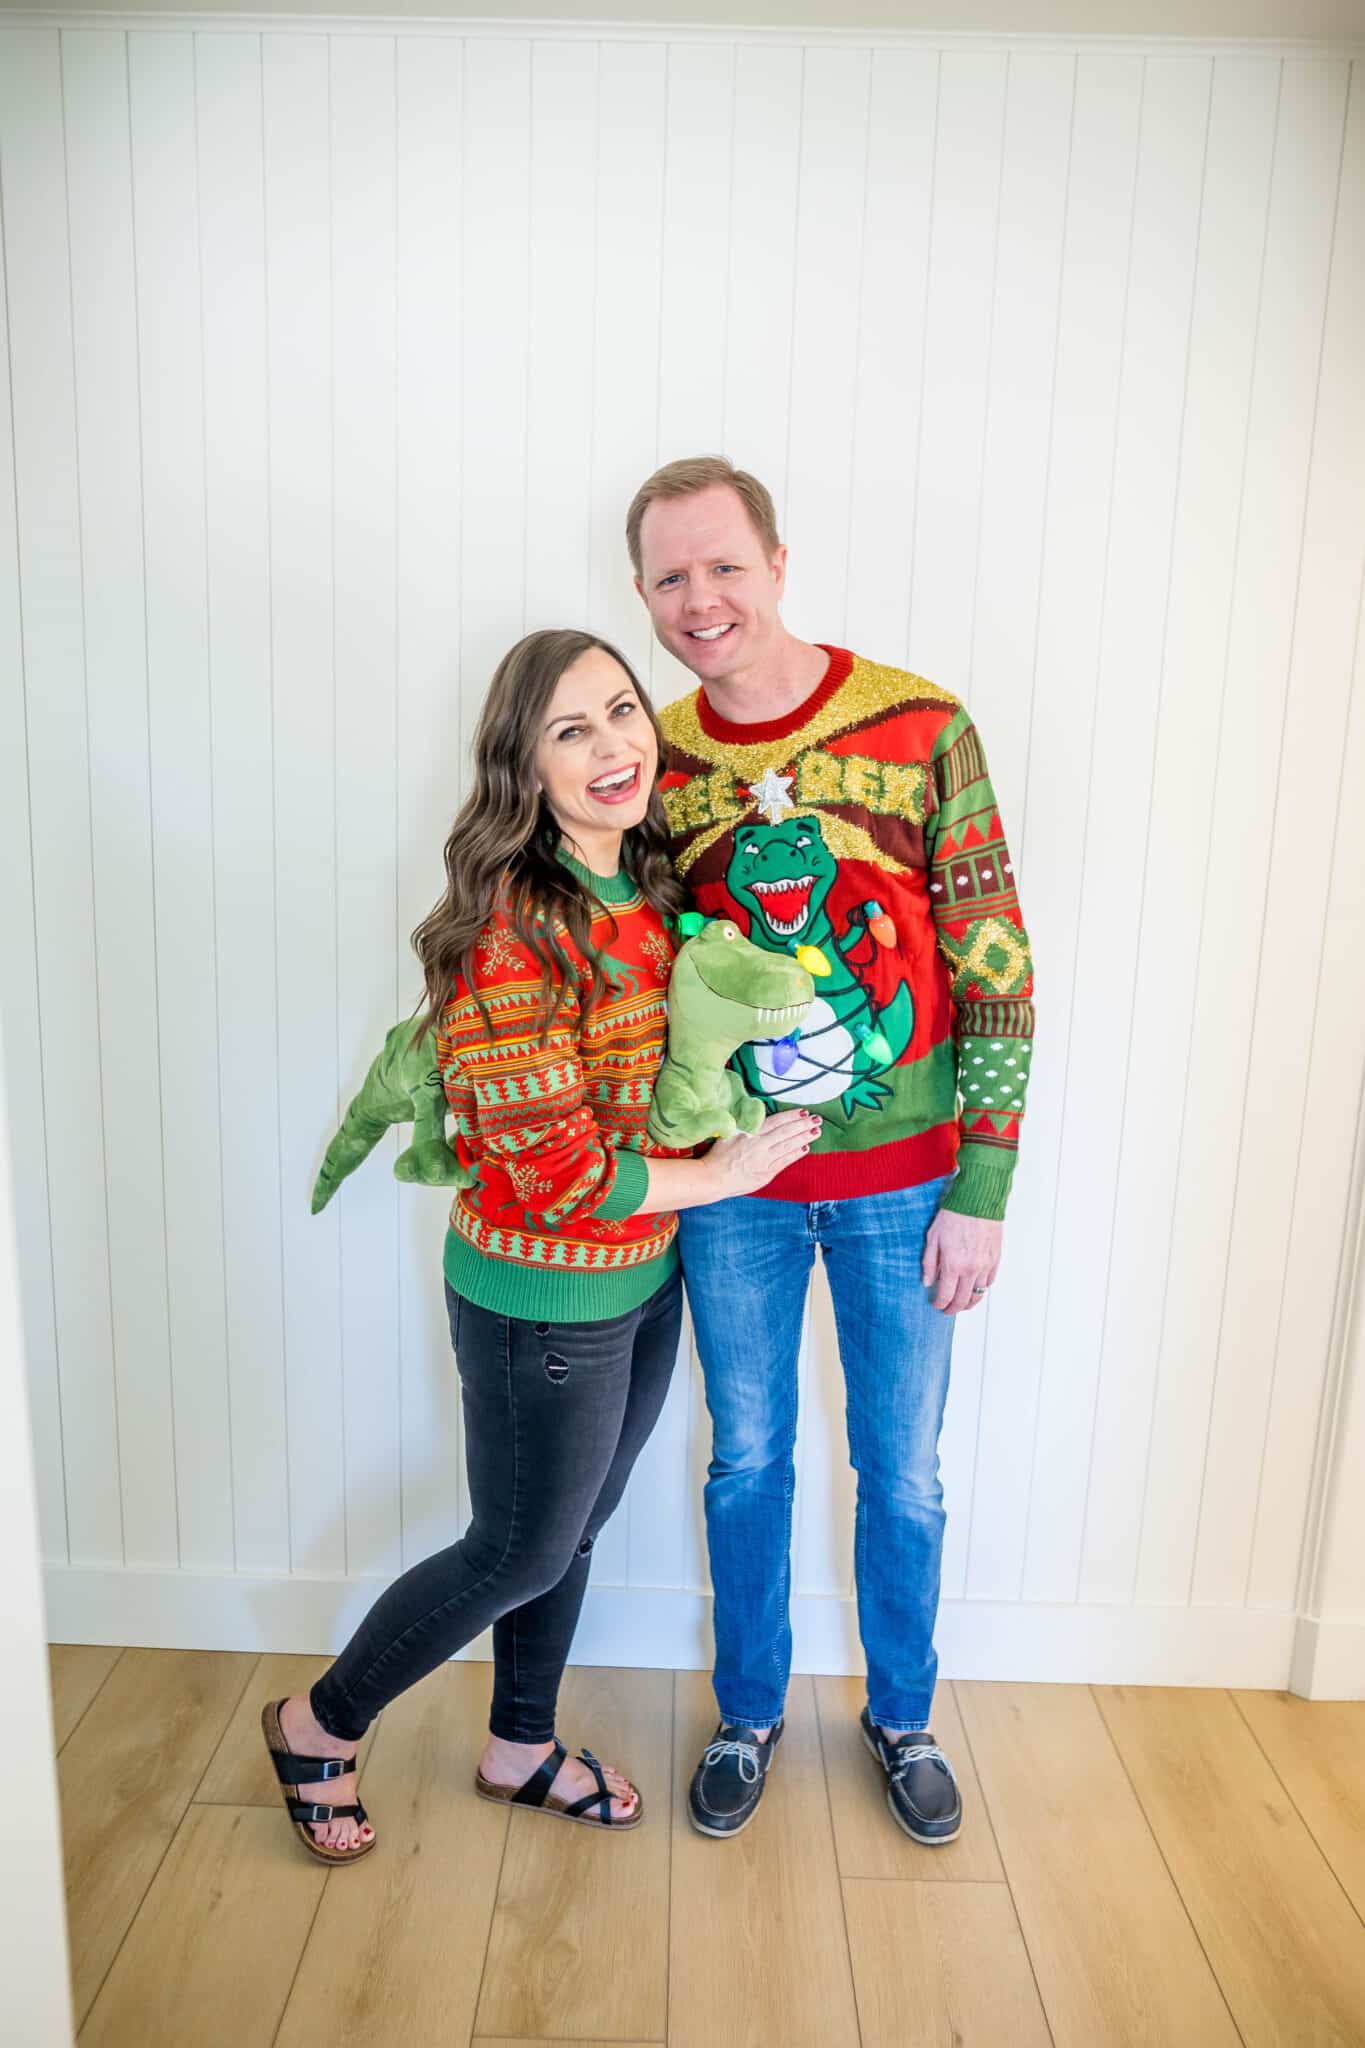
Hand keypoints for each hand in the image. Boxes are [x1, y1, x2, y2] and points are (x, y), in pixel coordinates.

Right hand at [706, 1111, 820, 1198]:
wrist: (712, 1179)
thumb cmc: (718, 1155)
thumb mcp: (729, 1132)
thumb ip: (745, 1123)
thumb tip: (757, 1113)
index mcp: (750, 1133)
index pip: (776, 1122)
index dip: (792, 1116)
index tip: (804, 1111)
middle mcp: (759, 1145)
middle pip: (786, 1133)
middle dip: (803, 1125)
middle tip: (817, 1119)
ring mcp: (764, 1160)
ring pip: (788, 1146)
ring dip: (803, 1138)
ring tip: (816, 1131)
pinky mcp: (766, 1174)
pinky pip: (784, 1162)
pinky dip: (795, 1154)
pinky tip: (805, 1148)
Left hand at [922, 1208, 1001, 1314]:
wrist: (978, 1201)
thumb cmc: (954, 1215)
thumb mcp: (932, 1238)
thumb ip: (929, 1263)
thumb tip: (927, 1281)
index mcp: (953, 1265)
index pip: (946, 1295)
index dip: (940, 1304)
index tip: (936, 1305)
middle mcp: (971, 1269)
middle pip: (963, 1300)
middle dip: (954, 1309)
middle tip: (948, 1309)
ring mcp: (985, 1265)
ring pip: (979, 1294)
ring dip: (969, 1302)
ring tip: (962, 1303)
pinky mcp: (996, 1259)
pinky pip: (990, 1281)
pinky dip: (982, 1288)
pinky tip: (975, 1287)